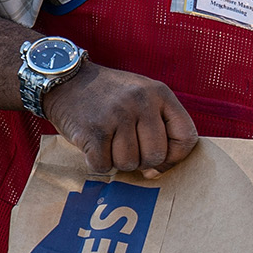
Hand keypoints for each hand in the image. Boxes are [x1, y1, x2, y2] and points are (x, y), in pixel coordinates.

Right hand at [41, 62, 199, 177]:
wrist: (66, 81)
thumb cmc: (109, 97)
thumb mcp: (142, 96)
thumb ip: (159, 126)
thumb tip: (158, 171)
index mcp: (160, 93)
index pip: (186, 137)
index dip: (175, 157)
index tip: (161, 160)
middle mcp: (141, 102)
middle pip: (156, 156)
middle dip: (142, 162)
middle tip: (127, 149)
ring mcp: (117, 115)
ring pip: (129, 164)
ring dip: (117, 161)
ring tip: (108, 142)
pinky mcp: (93, 131)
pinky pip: (104, 166)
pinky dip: (97, 163)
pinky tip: (93, 146)